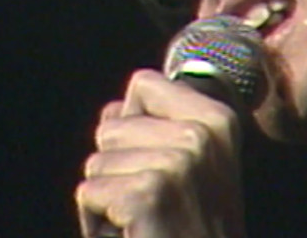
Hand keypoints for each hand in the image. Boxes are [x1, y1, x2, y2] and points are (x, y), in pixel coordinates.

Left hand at [75, 69, 246, 237]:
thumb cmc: (191, 232)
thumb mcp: (189, 173)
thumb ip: (152, 131)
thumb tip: (111, 111)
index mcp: (217, 120)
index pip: (143, 84)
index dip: (133, 125)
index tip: (159, 167)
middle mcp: (202, 134)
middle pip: (111, 126)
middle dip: (116, 169)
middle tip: (150, 207)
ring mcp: (178, 162)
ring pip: (96, 162)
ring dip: (107, 201)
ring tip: (143, 224)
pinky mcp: (149, 194)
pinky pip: (89, 193)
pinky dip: (97, 224)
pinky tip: (131, 236)